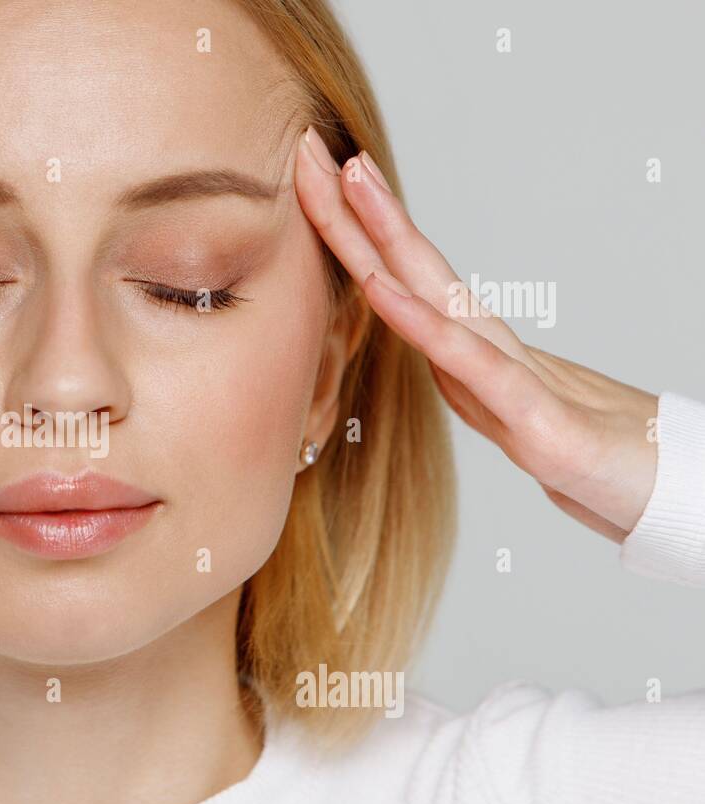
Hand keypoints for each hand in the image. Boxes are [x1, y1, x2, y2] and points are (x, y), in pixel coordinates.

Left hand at [294, 126, 657, 543]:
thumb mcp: (501, 411)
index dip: (354, 229)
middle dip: (354, 207)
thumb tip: (421, 346)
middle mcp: (484, 344)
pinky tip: (381, 287)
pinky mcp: (532, 416)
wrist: (660, 487)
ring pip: (432, 289)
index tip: (313, 178)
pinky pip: (464, 359)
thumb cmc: (582, 447)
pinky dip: (419, 321)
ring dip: (385, 234)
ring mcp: (507, 374)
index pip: (401, 274)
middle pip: (407, 264)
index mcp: (469, 344)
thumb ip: (463, 376)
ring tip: (349, 179)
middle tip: (311, 148)